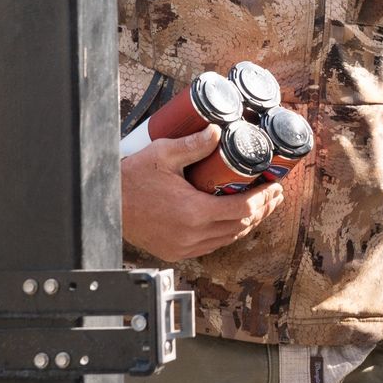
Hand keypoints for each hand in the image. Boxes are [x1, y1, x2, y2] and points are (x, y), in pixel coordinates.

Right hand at [120, 125, 284, 260]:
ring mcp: (184, 247)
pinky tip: (234, 219)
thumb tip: (217, 131)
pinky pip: (212, 245)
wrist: (106, 204)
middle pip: (240, 226)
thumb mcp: (163, 154)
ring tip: (262, 205)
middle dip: (263, 209)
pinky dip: (228, 232)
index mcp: (193, 212)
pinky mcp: (175, 251)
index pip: (242, 210)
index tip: (274, 184)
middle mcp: (192, 235)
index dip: (263, 198)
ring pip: (228, 238)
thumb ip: (193, 144)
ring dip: (248, 222)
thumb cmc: (132, 179)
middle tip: (275, 192)